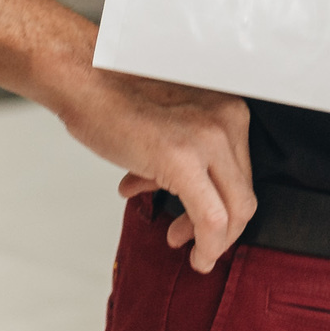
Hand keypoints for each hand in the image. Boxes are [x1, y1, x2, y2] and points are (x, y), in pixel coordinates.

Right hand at [72, 71, 254, 272]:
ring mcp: (209, 138)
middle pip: (244, 195)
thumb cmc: (118, 101)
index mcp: (229, 111)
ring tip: (180, 240)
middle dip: (222, 231)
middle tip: (193, 241)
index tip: (205, 226)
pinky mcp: (183, 159)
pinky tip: (188, 251)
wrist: (85, 79)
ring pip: (235, 211)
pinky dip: (207, 246)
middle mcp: (228, 120)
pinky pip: (211, 219)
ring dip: (213, 241)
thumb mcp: (171, 128)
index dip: (227, 211)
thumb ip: (191, 160)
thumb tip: (194, 201)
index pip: (243, 175)